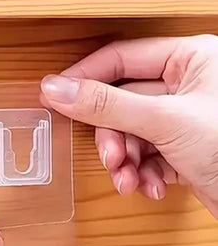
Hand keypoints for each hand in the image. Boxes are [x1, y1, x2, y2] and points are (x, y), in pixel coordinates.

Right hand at [40, 34, 217, 217]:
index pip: (119, 59)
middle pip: (120, 104)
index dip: (84, 79)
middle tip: (112, 159)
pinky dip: (142, 173)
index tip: (55, 96)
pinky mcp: (180, 146)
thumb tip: (58, 89)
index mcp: (189, 58)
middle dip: (113, 139)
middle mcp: (184, 84)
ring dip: (125, 162)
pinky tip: (153, 187)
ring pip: (129, 134)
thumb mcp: (165, 122)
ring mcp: (181, 118)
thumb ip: (107, 105)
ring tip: (131, 181)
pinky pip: (143, 154)